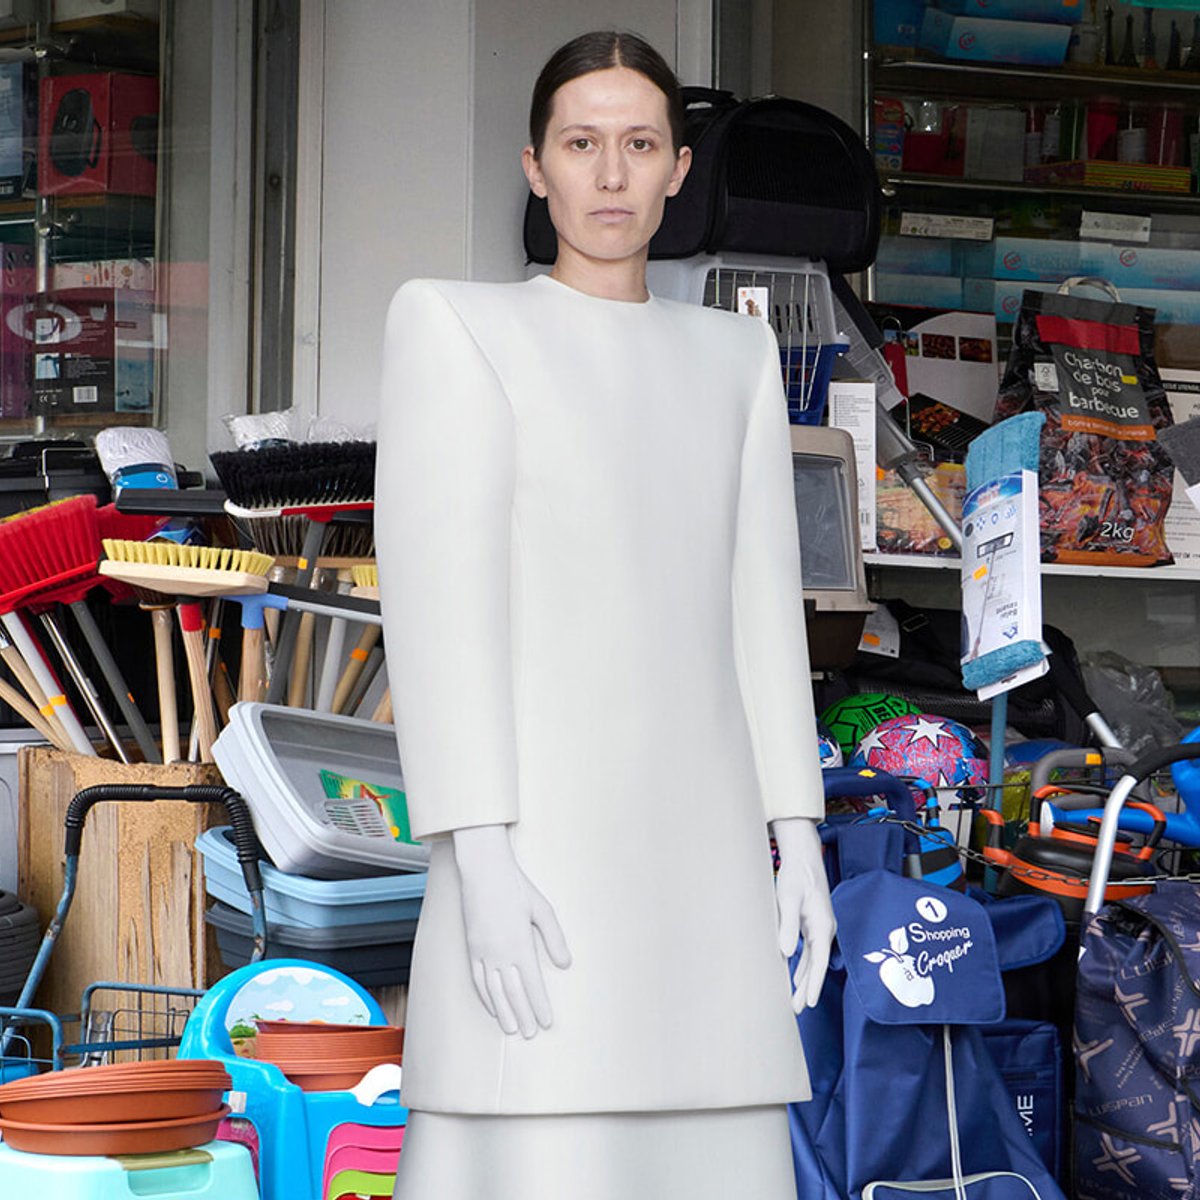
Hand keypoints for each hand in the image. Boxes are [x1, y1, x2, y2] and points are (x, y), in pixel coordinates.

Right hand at [452, 823, 571, 1037]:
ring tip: (511, 1029)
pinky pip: (477, 979)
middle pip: (512, 992)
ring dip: (503, 1012)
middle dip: (522, 1015)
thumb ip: (554, 938)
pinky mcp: (471, 947)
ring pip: (493, 990)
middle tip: (530, 1034)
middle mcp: (500, 952)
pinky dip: (485, 996)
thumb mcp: (542, 909)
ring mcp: (483, 951)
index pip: (531, 983)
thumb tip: (566, 963)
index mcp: (520, 943)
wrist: (484, 870)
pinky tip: (491, 1007)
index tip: (546, 1022)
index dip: (539, 1005)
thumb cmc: (516, 887)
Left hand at [771, 816, 834, 1011]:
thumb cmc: (796, 876)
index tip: (807, 1002)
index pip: (819, 961)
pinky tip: (797, 976)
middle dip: (808, 988)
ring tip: (796, 1000)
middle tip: (797, 1009)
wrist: (803, 857)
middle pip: (817, 965)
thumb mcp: (788, 900)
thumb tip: (786, 952)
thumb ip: (789, 925)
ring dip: (805, 979)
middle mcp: (825, 928)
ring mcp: (820, 926)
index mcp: (823, 925)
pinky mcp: (813, 923)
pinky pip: (810, 950)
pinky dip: (804, 965)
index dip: (813, 983)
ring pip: (814, 959)